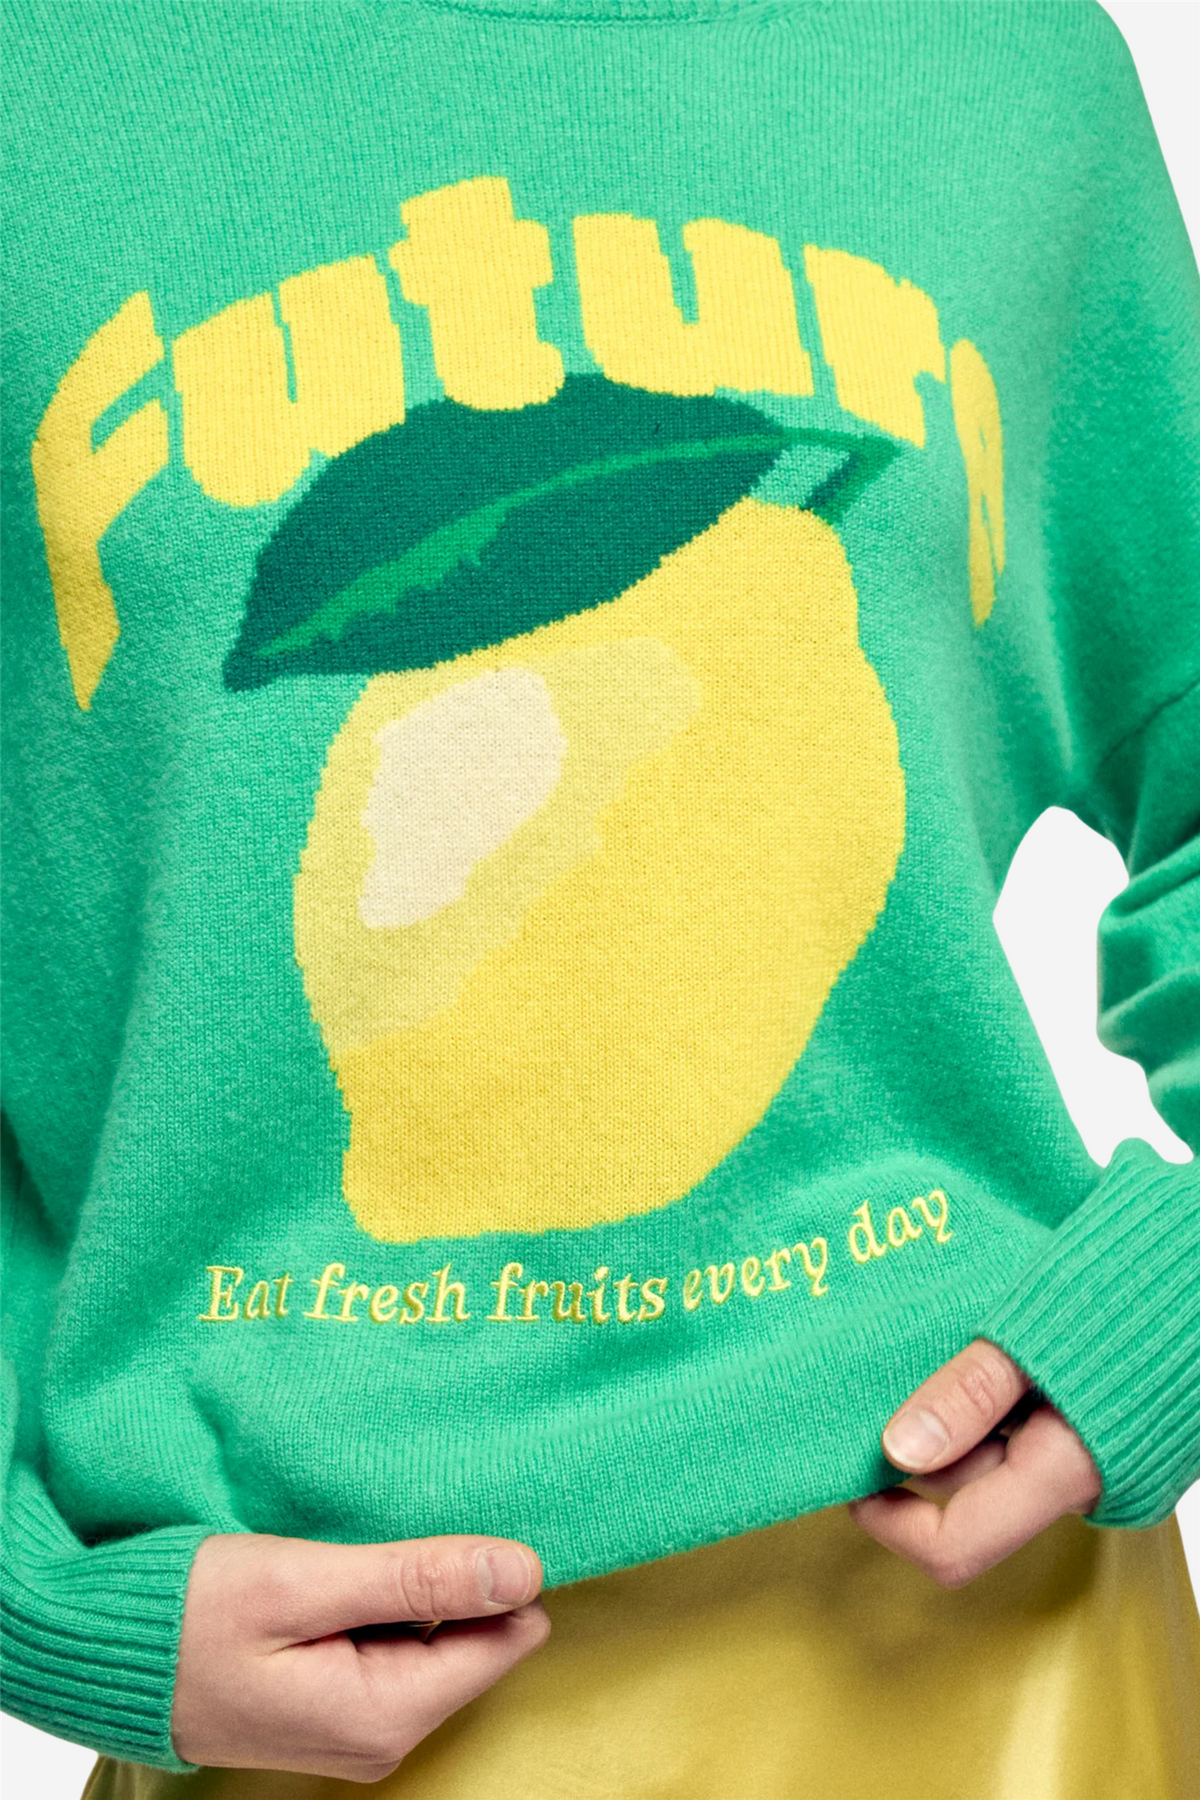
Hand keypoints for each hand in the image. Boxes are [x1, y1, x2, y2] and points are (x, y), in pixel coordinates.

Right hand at [171, 1531, 549, 1780]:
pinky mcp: (335, 1709)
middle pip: (475, 1641)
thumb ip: (417, 1578)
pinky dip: (383, 1605)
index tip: (460, 1520)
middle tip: (390, 1530)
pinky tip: (343, 1575)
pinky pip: (396, 1650)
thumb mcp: (305, 1581)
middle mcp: (383, 1738)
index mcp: (387, 1714)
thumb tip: (525, 1571)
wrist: (107, 1655)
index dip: (496, 1573)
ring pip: (436, 1642)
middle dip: (451, 1580)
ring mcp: (358, 1729)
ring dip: (413, 1589)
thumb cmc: (193, 1614)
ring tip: (358, 1548)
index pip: (507, 1639)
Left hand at [849, 1339, 1100, 1587]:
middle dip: (910, 1458)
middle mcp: (1078, 1481)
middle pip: (965, 1497)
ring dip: (947, 1424)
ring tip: (920, 1358)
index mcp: (1067, 1471)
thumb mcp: (1037, 1333)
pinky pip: (1017, 1435)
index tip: (850, 1479)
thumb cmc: (1122, 1310)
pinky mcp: (1089, 1432)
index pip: (957, 1545)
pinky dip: (981, 1408)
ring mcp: (1086, 1458)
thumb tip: (896, 1450)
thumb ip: (972, 1392)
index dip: (891, 1524)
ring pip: (989, 1460)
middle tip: (869, 1398)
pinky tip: (966, 1356)